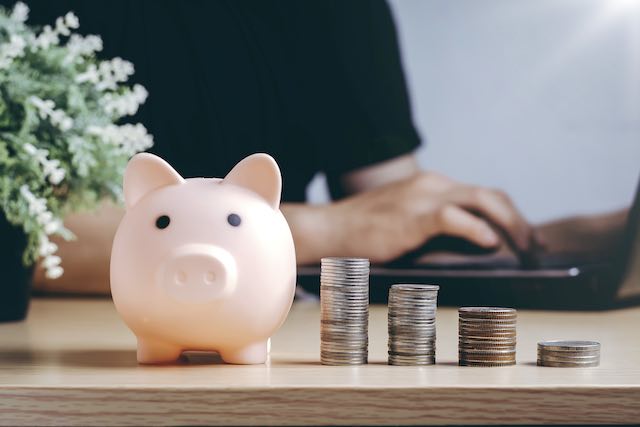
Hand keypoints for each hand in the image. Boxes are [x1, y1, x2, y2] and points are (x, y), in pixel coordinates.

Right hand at [313, 172, 535, 263]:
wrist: (329, 230)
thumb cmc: (365, 234)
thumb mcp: (407, 226)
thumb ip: (438, 230)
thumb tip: (480, 246)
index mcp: (431, 186)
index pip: (482, 195)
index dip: (511, 215)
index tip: (527, 237)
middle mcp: (432, 185)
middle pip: (491, 195)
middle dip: (520, 220)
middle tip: (536, 246)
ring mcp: (422, 197)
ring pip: (482, 200)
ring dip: (511, 225)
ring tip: (525, 248)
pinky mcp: (412, 215)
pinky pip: (454, 217)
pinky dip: (478, 229)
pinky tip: (491, 244)